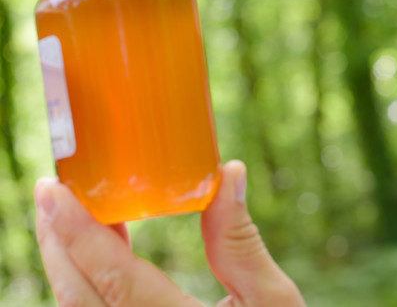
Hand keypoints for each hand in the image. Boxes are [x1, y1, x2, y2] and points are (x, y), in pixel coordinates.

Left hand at [34, 160, 304, 305]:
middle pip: (78, 297)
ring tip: (67, 216)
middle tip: (52, 191)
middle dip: (57, 242)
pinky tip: (98, 255)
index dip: (79, 233)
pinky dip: (84, 283)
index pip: (115, 280)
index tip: (54, 191)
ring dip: (66, 262)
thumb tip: (229, 173)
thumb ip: (242, 242)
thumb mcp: (274, 300)